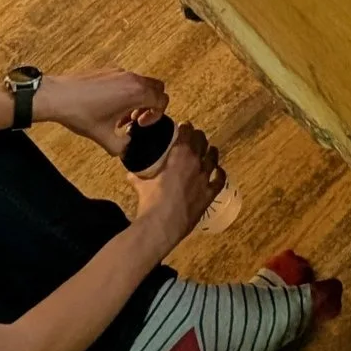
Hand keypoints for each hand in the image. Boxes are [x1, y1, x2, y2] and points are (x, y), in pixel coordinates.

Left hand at [34, 68, 166, 155]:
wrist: (57, 97)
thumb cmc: (80, 114)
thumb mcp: (103, 137)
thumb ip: (121, 146)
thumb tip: (126, 147)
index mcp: (135, 93)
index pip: (162, 100)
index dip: (156, 115)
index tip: (141, 124)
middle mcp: (131, 79)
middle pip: (157, 87)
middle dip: (152, 104)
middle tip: (137, 118)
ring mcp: (120, 72)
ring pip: (141, 83)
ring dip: (138, 99)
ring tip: (121, 115)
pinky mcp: (108, 71)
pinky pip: (127, 80)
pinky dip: (126, 92)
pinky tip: (109, 106)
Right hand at [131, 121, 222, 247]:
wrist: (162, 224)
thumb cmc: (151, 201)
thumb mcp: (142, 186)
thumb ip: (137, 177)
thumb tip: (130, 175)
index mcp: (179, 155)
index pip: (187, 133)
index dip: (186, 128)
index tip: (185, 126)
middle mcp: (195, 162)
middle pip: (201, 143)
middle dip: (199, 137)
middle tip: (195, 136)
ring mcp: (205, 178)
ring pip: (212, 158)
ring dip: (211, 152)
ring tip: (210, 148)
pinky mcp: (210, 193)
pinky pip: (219, 180)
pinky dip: (220, 174)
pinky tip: (219, 170)